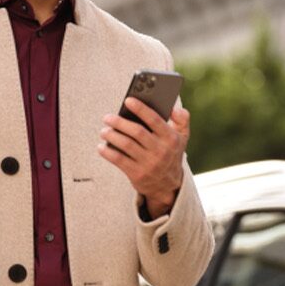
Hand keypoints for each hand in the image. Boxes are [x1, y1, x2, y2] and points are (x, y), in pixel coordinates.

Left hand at [98, 98, 189, 216]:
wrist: (167, 185)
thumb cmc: (171, 154)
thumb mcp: (182, 137)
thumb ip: (182, 120)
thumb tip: (174, 109)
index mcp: (171, 138)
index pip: (155, 120)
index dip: (141, 109)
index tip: (128, 101)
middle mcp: (161, 151)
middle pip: (136, 132)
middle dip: (119, 122)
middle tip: (107, 117)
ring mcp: (149, 163)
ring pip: (126, 145)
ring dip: (111, 136)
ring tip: (104, 131)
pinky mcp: (137, 174)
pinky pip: (119, 160)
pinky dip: (108, 152)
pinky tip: (102, 146)